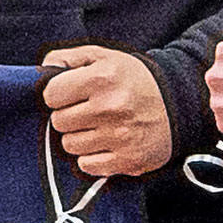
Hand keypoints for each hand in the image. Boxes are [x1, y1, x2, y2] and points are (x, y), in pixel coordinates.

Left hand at [40, 44, 172, 176]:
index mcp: (103, 78)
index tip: (72, 94)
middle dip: (69, 116)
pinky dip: (92, 157)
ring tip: (99, 127)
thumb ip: (68, 58)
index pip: (51, 95)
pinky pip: (86, 165)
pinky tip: (106, 143)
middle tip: (89, 111)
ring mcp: (120, 136)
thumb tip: (41, 70)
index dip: (58, 94)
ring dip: (79, 137)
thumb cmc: (134, 79)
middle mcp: (111, 107)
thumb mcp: (104, 57)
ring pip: (69, 146)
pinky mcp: (128, 160)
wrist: (180, 103)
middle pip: (58, 122)